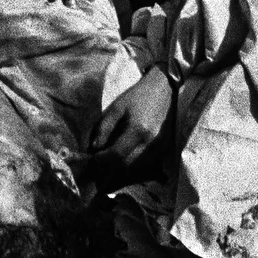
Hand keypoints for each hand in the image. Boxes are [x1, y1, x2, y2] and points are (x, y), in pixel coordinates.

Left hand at [87, 67, 173, 188]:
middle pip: (126, 166)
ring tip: (110, 161)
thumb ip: (104, 128)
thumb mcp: (117, 107)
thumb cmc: (138, 96)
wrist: (164, 89)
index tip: (92, 158)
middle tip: (99, 162)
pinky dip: (134, 164)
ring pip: (136, 168)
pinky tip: (125, 157)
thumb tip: (94, 148)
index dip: (102, 160)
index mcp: (138, 130)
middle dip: (110, 166)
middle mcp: (151, 143)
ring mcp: (160, 148)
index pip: (116, 155)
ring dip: (122, 168)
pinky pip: (146, 164)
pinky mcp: (165, 149)